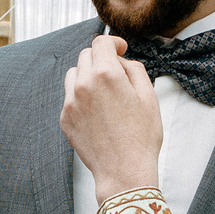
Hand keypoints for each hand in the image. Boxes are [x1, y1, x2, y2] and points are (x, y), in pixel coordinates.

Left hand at [61, 35, 162, 201]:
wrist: (124, 171)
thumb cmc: (141, 136)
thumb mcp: (149, 96)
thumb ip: (134, 69)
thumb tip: (122, 61)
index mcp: (106, 75)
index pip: (101, 43)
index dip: (114, 42)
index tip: (120, 49)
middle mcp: (84, 85)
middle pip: (86, 56)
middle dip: (101, 58)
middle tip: (116, 72)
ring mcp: (71, 102)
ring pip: (74, 74)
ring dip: (88, 75)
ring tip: (104, 91)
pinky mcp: (65, 119)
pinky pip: (70, 97)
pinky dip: (81, 96)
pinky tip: (98, 111)